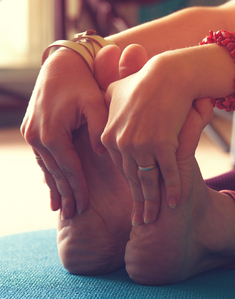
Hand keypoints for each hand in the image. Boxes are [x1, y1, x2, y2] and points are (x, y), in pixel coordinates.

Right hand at [21, 49, 112, 218]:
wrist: (62, 64)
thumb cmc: (84, 83)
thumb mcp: (96, 105)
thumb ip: (99, 130)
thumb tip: (102, 152)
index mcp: (53, 134)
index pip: (69, 169)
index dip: (78, 188)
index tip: (86, 205)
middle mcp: (38, 137)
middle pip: (55, 173)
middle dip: (66, 194)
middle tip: (76, 214)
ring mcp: (32, 134)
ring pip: (47, 168)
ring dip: (55, 187)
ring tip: (63, 208)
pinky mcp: (32, 129)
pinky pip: (42, 158)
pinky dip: (49, 173)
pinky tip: (52, 187)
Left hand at [101, 47, 198, 225]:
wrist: (169, 74)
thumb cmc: (145, 82)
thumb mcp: (117, 92)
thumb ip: (106, 108)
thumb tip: (102, 119)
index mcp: (108, 135)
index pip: (120, 168)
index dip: (128, 187)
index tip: (133, 201)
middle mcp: (121, 143)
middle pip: (131, 179)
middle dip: (137, 203)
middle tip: (141, 222)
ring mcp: (141, 145)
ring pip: (147, 181)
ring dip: (152, 203)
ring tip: (153, 220)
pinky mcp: (162, 144)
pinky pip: (167, 173)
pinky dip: (172, 189)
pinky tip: (174, 202)